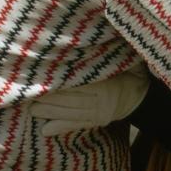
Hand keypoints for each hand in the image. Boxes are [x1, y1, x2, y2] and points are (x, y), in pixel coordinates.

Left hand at [30, 63, 149, 136]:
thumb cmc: (129, 71)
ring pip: (71, 113)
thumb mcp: (124, 60)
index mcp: (107, 85)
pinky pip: (77, 126)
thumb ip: (109, 54)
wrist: (140, 94)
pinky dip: (61, 128)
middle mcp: (102, 102)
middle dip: (50, 99)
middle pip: (72, 100)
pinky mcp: (96, 123)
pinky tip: (46, 130)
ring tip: (32, 109)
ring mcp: (98, 114)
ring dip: (50, 112)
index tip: (44, 79)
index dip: (61, 84)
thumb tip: (95, 39)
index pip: (80, 85)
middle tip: (30, 95)